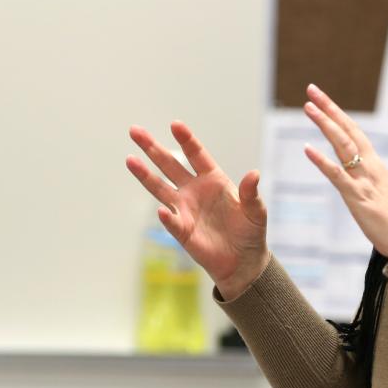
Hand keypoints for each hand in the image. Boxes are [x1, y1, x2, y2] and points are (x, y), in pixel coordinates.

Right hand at [127, 121, 267, 299]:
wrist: (242, 262)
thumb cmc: (250, 232)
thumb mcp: (256, 211)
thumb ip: (251, 193)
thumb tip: (254, 174)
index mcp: (213, 180)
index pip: (196, 155)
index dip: (186, 140)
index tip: (175, 125)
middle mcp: (194, 190)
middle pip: (170, 165)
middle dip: (153, 148)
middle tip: (135, 131)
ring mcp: (185, 209)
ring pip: (160, 188)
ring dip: (146, 175)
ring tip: (130, 160)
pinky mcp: (182, 231)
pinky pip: (172, 221)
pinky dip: (167, 217)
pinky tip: (162, 210)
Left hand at [302, 84, 387, 260]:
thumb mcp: (378, 193)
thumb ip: (365, 179)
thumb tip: (353, 172)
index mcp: (374, 165)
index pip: (355, 132)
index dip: (338, 114)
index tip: (322, 98)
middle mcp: (370, 167)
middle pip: (348, 130)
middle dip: (330, 109)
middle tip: (312, 89)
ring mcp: (364, 180)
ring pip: (343, 146)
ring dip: (326, 125)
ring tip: (308, 108)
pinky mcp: (358, 197)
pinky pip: (337, 175)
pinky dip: (322, 161)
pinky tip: (307, 149)